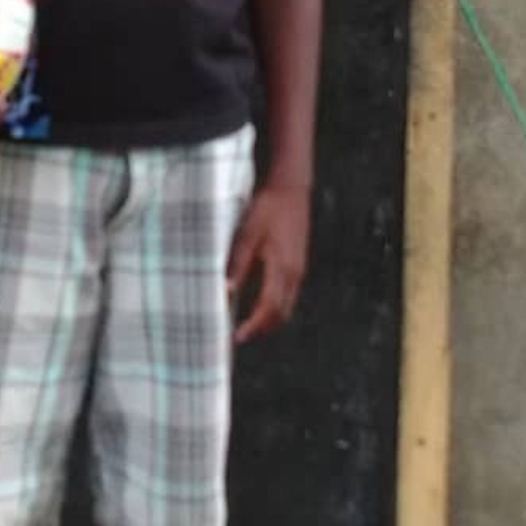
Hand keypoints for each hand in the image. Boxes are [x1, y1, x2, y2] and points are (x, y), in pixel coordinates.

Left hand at [227, 184, 311, 344]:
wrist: (291, 189)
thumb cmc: (268, 208)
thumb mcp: (247, 234)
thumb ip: (238, 263)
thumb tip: (226, 290)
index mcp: (282, 268)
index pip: (268, 308)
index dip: (253, 326)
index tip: (237, 337)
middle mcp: (295, 273)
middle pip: (281, 314)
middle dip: (261, 328)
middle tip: (239, 336)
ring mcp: (299, 269)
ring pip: (287, 306)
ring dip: (269, 319)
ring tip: (247, 324)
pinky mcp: (299, 263)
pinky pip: (289, 294)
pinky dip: (275, 306)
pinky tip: (260, 303)